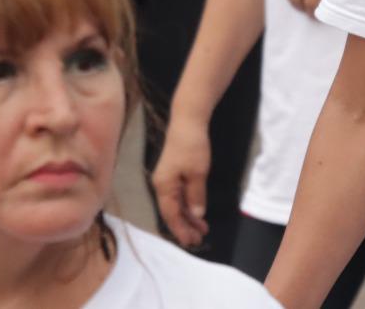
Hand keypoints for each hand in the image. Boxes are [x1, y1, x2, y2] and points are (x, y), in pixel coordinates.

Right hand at [150, 111, 210, 247]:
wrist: (187, 122)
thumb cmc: (192, 147)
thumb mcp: (198, 173)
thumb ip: (196, 196)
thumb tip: (197, 215)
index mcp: (164, 187)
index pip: (171, 215)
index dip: (181, 230)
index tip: (191, 242)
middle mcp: (162, 186)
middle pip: (172, 212)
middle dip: (185, 227)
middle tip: (199, 240)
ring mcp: (167, 180)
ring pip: (176, 205)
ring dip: (188, 217)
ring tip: (202, 229)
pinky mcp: (174, 174)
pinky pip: (179, 196)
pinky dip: (188, 205)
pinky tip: (197, 212)